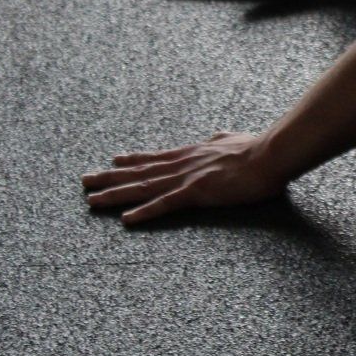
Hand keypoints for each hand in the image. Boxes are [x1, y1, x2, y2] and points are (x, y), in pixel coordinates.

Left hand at [81, 131, 286, 225]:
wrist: (270, 154)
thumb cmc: (258, 148)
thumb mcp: (233, 138)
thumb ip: (220, 139)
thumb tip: (215, 136)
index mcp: (192, 153)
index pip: (155, 158)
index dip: (132, 160)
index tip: (112, 161)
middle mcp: (183, 164)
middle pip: (139, 172)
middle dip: (110, 178)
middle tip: (85, 181)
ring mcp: (187, 178)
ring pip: (143, 188)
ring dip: (115, 194)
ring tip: (92, 200)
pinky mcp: (196, 193)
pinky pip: (164, 205)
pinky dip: (144, 212)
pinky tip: (126, 220)